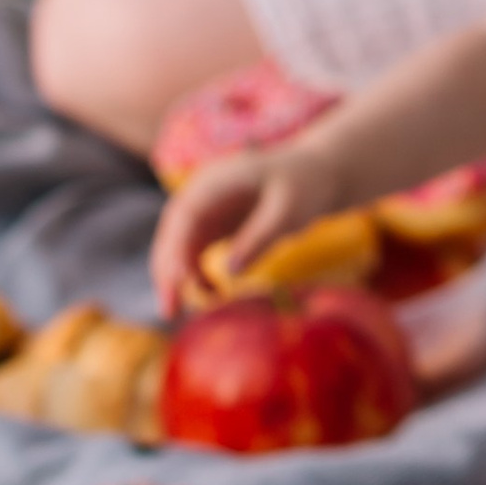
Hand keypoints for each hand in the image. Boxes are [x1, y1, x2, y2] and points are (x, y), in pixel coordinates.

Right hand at [149, 135, 339, 315]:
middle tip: (170, 312)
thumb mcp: (289, 212)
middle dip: (167, 271)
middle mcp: (204, 192)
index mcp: (220, 179)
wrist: (318, 173)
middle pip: (173, 231)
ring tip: (184, 311)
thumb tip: (231, 273)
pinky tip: (212, 292)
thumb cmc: (307, 187)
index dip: (176, 247)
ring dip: (176, 278)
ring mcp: (206, 207)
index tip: (178, 281)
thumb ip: (260, 238)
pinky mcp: (213, 223)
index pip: (186, 214)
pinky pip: (192, 251)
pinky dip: (194, 274)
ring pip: (178, 244)